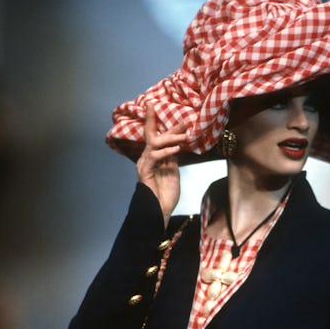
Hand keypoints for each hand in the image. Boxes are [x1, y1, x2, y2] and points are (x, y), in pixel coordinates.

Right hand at [136, 103, 187, 226]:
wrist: (159, 212)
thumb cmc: (165, 195)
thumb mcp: (173, 171)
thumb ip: (173, 156)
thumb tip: (178, 142)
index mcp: (154, 157)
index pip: (158, 137)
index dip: (167, 126)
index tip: (178, 116)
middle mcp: (147, 158)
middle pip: (153, 136)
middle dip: (163, 124)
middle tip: (182, 120)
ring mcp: (145, 164)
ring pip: (154, 143)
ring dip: (170, 138)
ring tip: (184, 136)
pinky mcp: (145, 172)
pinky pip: (154, 157)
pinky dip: (165, 151)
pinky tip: (176, 149)